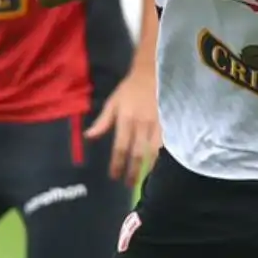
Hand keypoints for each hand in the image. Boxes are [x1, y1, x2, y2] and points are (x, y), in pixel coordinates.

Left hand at [86, 68, 160, 186]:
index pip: (120, 147)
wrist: (153, 72)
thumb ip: (102, 122)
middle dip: (132, 171)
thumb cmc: (130, 88)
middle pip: (136, 154)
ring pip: (153, 152)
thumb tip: (88, 137)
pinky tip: (161, 165)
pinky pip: (166, 143)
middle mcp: (141, 124)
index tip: (114, 177)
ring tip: (145, 178)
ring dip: (148, 167)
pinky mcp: (169, 123)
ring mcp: (157, 124)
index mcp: (125, 119)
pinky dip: (163, 156)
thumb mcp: (113, 102)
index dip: (117, 164)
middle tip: (129, 185)